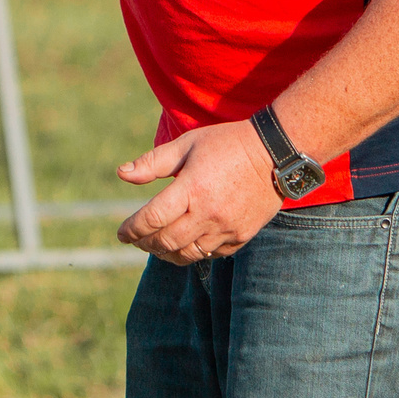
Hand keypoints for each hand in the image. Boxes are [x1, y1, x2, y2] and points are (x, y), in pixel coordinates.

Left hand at [116, 120, 282, 264]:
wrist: (276, 153)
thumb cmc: (227, 144)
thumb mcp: (186, 144)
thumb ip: (152, 163)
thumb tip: (122, 174)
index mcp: (191, 189)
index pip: (151, 219)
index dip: (131, 229)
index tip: (122, 232)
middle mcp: (208, 213)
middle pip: (166, 241)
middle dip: (145, 243)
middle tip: (136, 240)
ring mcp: (227, 228)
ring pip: (188, 254)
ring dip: (166, 253)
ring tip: (156, 246)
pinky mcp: (242, 236)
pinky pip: (211, 254)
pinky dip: (193, 252)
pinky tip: (185, 244)